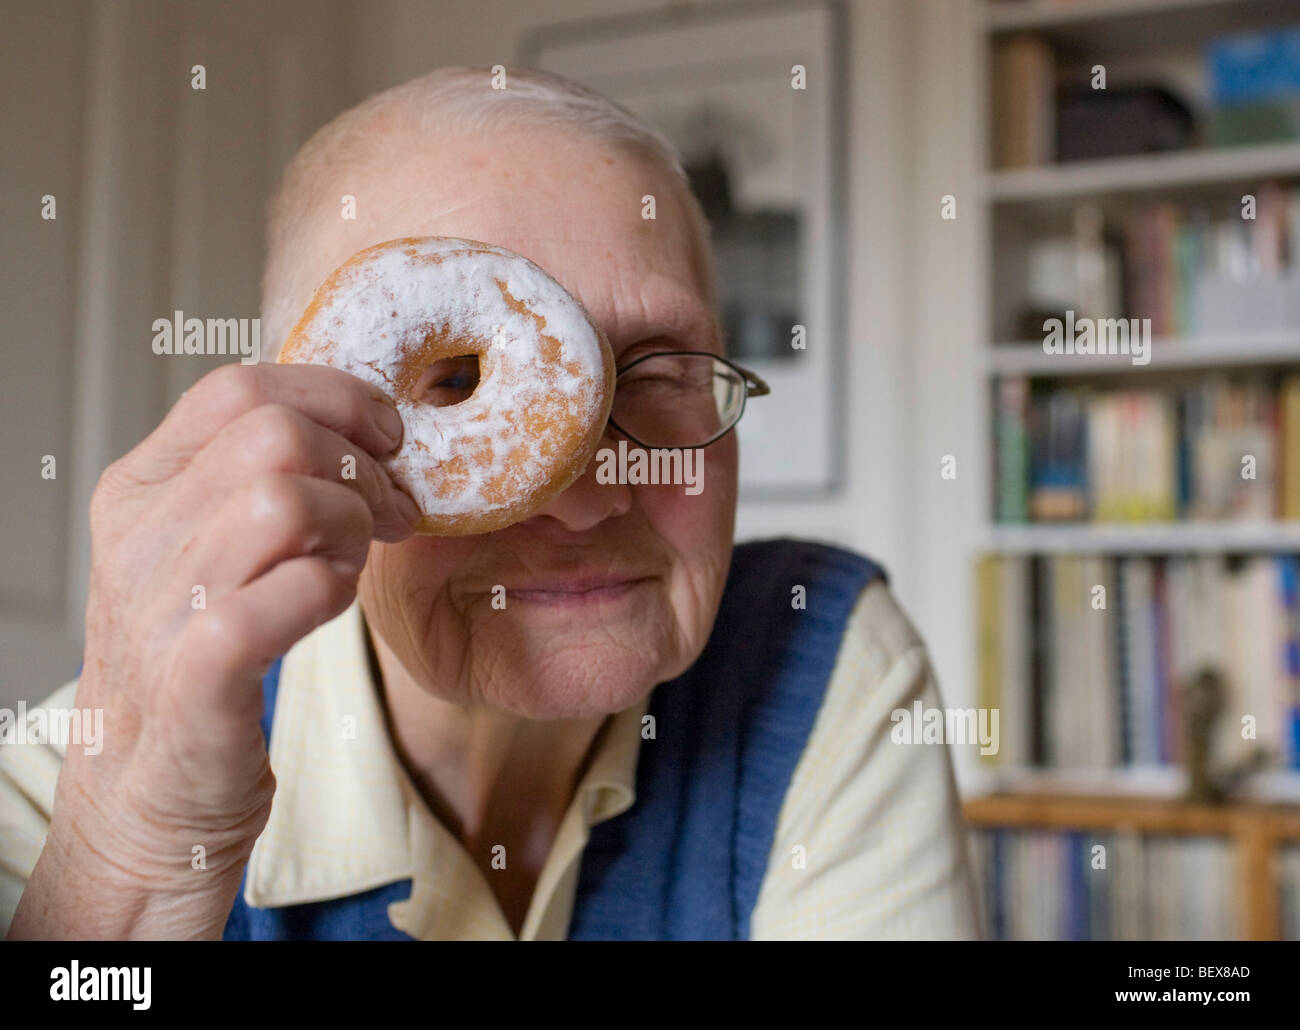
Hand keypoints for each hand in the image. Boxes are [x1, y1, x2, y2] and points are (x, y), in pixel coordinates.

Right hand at [9, 362, 419, 938]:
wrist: (150, 787)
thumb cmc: (200, 651)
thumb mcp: (211, 543)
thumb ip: (259, 477)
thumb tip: (364, 429)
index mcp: (142, 486)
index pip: (240, 386)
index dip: (337, 399)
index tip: (386, 444)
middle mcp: (138, 534)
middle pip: (275, 435)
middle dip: (362, 469)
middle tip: (390, 515)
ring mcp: (159, 606)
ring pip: (284, 501)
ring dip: (350, 527)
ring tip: (351, 565)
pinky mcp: (195, 679)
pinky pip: (283, 593)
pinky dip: (330, 588)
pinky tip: (331, 603)